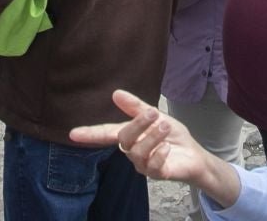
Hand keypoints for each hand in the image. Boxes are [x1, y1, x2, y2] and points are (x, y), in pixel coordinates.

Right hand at [71, 89, 233, 203]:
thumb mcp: (155, 116)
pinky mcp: (156, 174)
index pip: (105, 134)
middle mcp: (132, 151)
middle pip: (123, 139)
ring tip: (165, 126)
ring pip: (137, 152)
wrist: (193, 154)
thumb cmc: (172, 135)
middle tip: (154, 113)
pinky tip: (168, 148)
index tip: (73, 134)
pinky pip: (152, 166)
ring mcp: (143, 164)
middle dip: (137, 124)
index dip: (89, 134)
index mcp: (130, 136)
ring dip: (152, 136)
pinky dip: (160, 153)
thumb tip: (116, 93)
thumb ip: (136, 107)